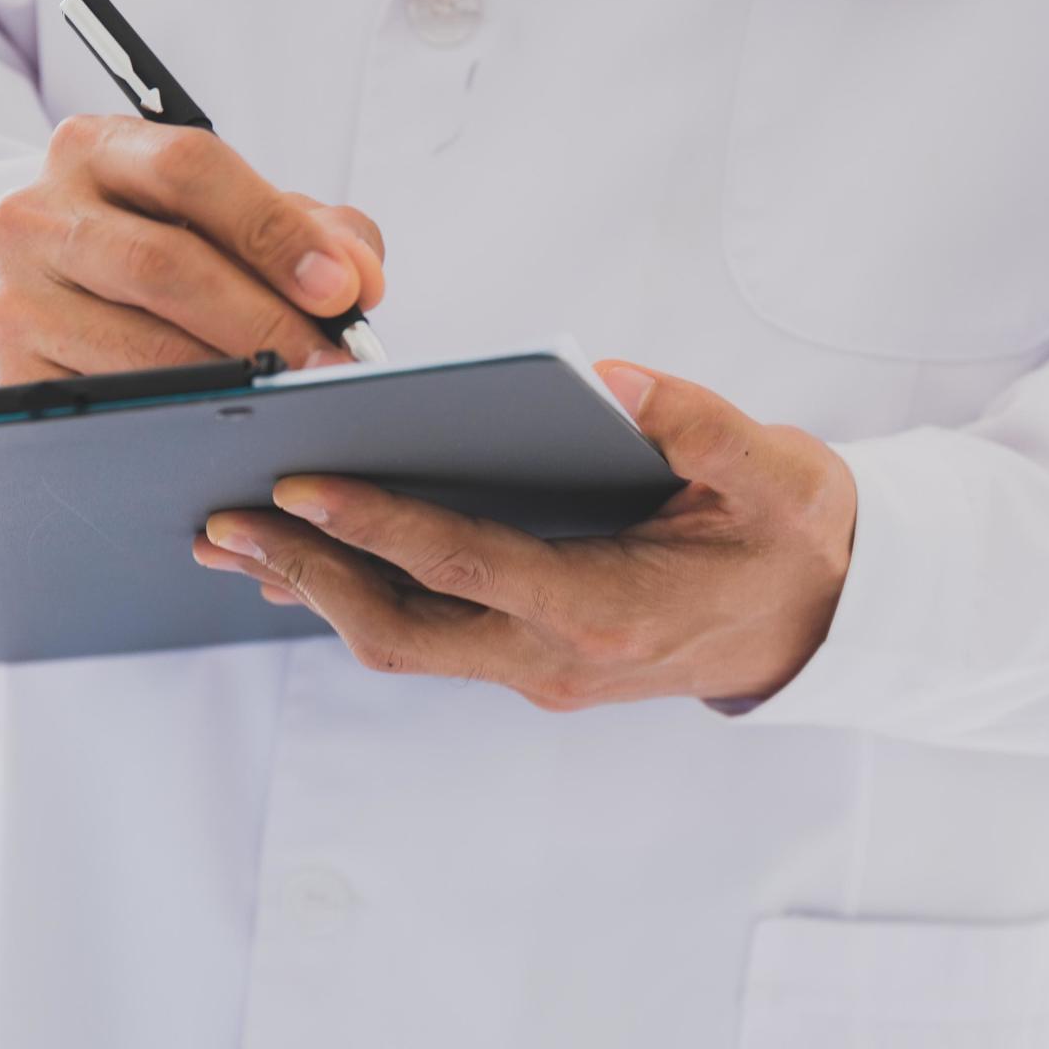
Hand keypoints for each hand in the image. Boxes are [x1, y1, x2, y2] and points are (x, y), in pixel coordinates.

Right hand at [0, 115, 385, 382]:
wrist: (47, 288)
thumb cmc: (158, 243)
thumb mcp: (229, 214)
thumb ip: (310, 229)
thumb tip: (358, 278)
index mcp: (96, 149)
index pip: (189, 168)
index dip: (271, 228)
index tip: (338, 288)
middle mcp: (38, 214)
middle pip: (162, 263)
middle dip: (262, 321)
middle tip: (329, 364)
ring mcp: (15, 298)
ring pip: (136, 348)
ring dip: (230, 380)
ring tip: (296, 400)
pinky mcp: (13, 375)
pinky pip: (110, 407)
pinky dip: (180, 420)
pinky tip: (230, 426)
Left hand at [194, 364, 857, 711]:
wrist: (827, 621)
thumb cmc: (793, 538)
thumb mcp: (774, 472)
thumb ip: (698, 424)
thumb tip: (614, 376)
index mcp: (608, 611)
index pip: (464, 567)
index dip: (375, 525)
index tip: (298, 481)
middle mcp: (558, 659)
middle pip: (401, 629)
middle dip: (307, 573)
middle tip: (221, 519)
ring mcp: (539, 673)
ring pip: (402, 643)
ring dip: (317, 592)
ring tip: (231, 539)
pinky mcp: (529, 663)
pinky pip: (426, 636)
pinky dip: (359, 596)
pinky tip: (302, 559)